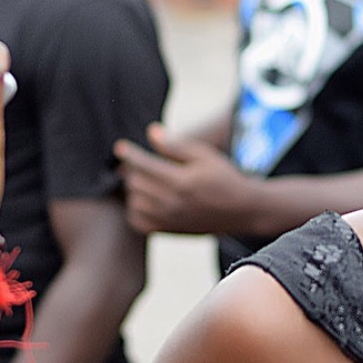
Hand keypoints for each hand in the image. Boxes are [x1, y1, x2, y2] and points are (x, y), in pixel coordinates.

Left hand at [115, 123, 261, 236]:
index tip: (121, 147)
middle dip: (133, 171)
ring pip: (134, 203)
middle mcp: (174, 203)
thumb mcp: (205, 155)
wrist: (242, 210)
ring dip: (134, 190)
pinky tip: (145, 200)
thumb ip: (177, 145)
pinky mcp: (170, 230)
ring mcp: (170, 220)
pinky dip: (135, 210)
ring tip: (143, 181)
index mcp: (182, 181)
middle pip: (135, 184)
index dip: (129, 154)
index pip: (144, 165)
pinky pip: (138, 222)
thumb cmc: (224, 177)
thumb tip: (151, 132)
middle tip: (138, 164)